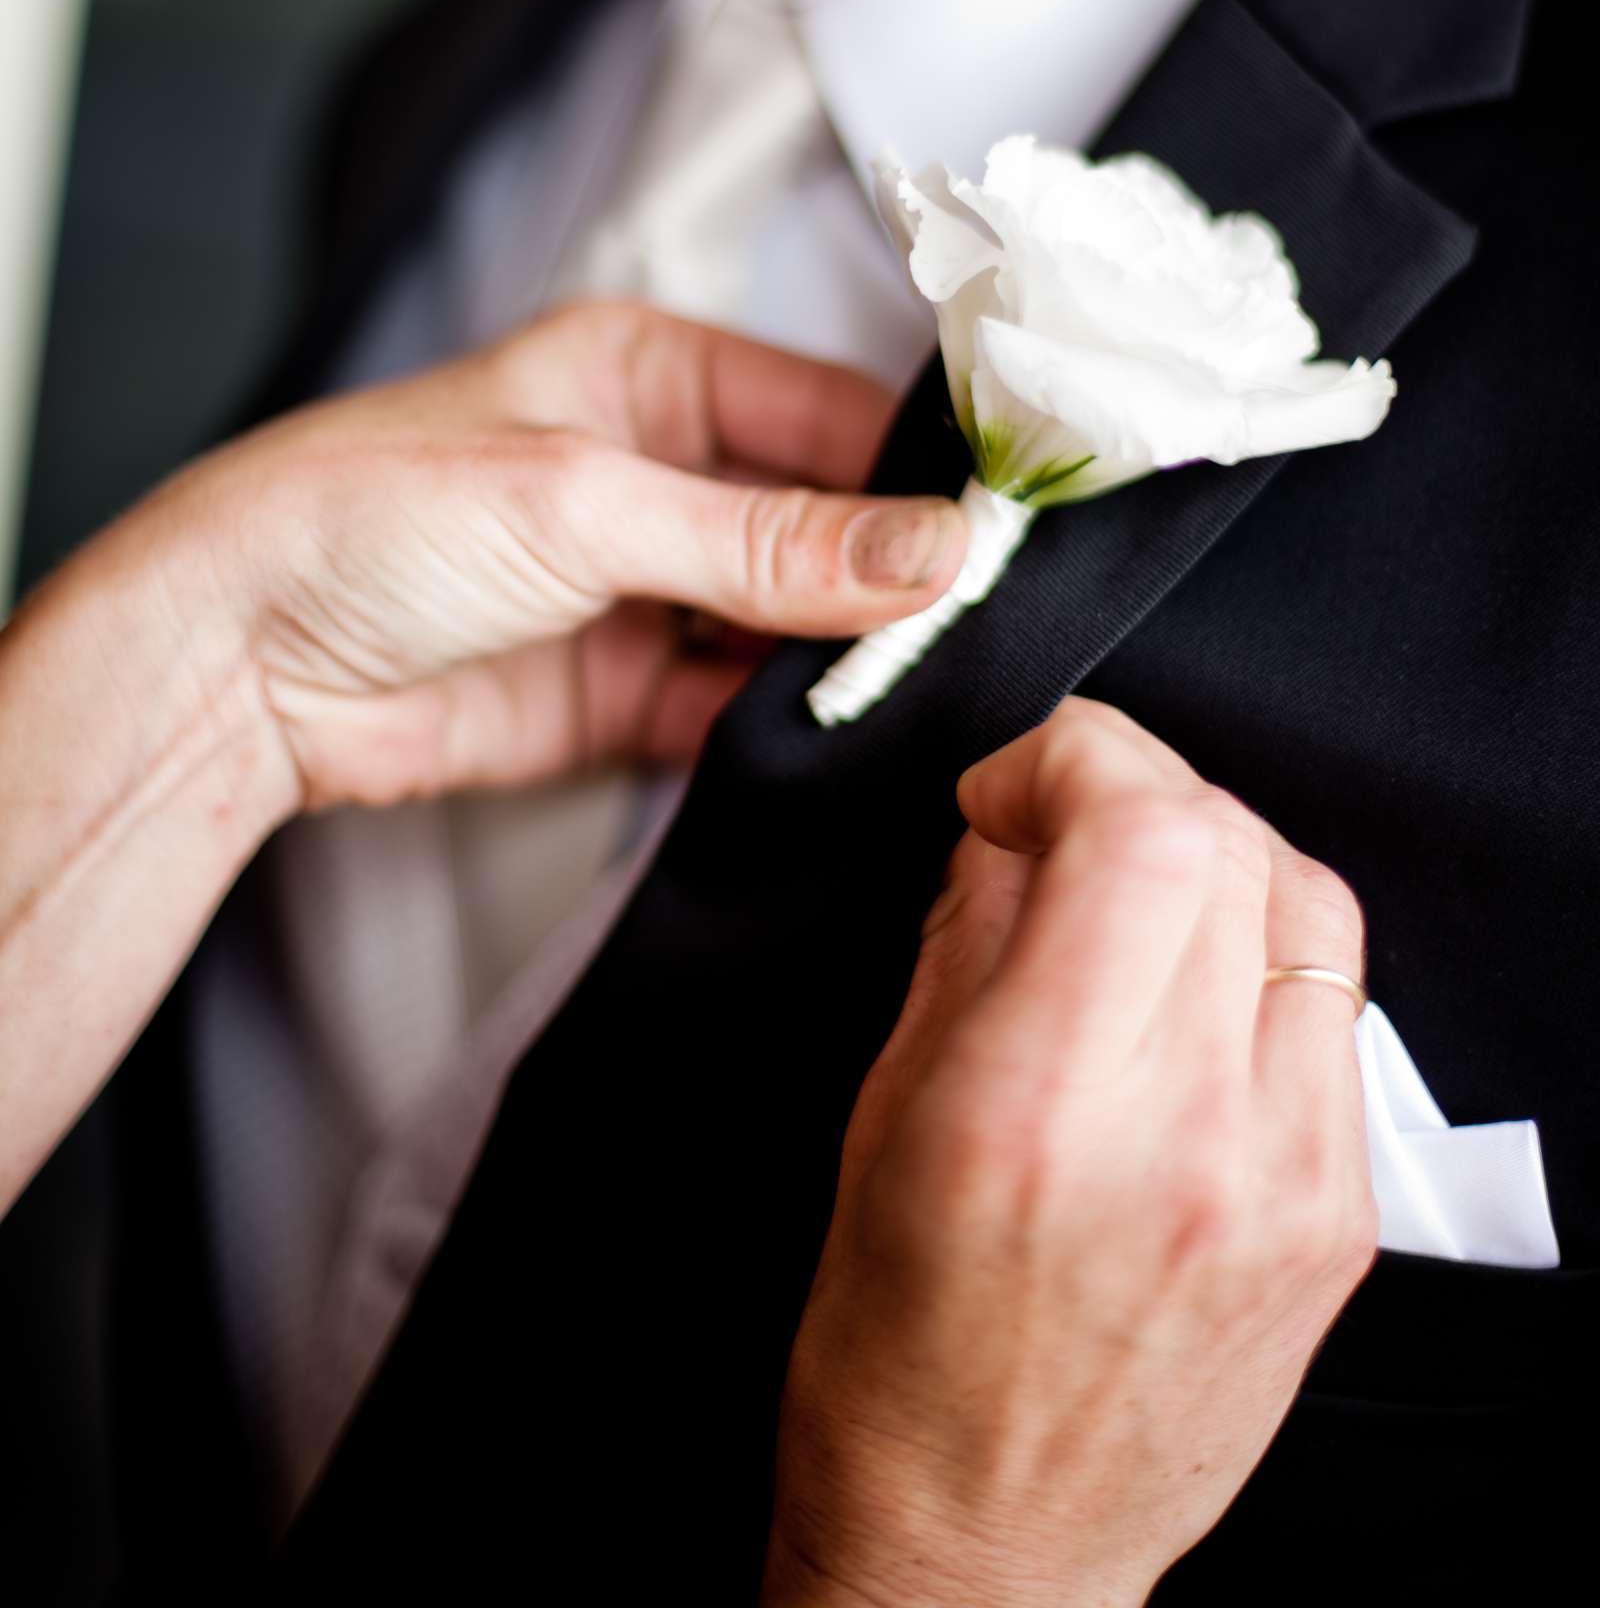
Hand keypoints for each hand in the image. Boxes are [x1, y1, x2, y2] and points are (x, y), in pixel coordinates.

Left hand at [0, 300, 963, 1212]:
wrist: (231, 665)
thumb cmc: (367, 517)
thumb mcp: (586, 503)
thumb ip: (767, 541)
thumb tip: (932, 553)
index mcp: (650, 371)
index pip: (829, 414)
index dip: (918, 474)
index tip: (1009, 534)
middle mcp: (659, 472)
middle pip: (823, 524)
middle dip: (894, 578)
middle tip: (985, 631)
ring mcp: (643, 589)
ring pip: (791, 624)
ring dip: (848, 661)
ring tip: (933, 696)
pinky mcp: (621, 695)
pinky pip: (736, 710)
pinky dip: (786, 730)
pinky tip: (846, 747)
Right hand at [764, 697, 1376, 1607]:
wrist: (989, 1554)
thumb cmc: (898, 1359)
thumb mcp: (879, 1119)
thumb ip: (965, 941)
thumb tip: (1018, 830)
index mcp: (1038, 1109)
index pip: (1139, 831)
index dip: (1073, 759)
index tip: (1009, 790)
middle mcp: (1187, 1139)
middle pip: (1227, 843)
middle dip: (1131, 788)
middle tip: (1057, 822)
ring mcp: (1287, 1183)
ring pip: (1305, 902)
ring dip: (1209, 855)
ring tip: (1129, 894)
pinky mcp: (1338, 1219)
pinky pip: (1331, 1010)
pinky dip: (1259, 955)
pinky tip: (1187, 990)